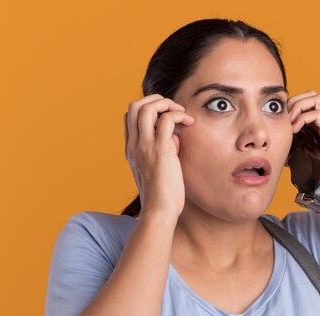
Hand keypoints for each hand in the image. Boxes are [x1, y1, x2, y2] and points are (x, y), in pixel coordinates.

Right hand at [124, 94, 194, 220]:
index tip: (167, 119)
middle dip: (156, 100)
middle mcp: (134, 145)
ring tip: (182, 114)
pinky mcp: (160, 150)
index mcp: (131, 149)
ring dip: (167, 103)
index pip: (130, 116)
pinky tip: (189, 123)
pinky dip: (178, 114)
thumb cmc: (163, 195)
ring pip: (146, 107)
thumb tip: (175, 136)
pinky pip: (167, 119)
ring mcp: (145, 146)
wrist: (159, 212)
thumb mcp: (159, 168)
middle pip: (134, 105)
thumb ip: (164, 149)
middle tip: (174, 110)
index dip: (148, 109)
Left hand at [287, 90, 319, 205]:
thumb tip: (279, 154)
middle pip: (312, 94)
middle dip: (294, 100)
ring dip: (298, 106)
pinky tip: (295, 129)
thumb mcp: (306, 159)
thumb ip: (296, 151)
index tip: (282, 119)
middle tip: (284, 116)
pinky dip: (303, 118)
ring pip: (316, 98)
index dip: (293, 105)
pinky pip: (317, 114)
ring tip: (289, 121)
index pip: (309, 101)